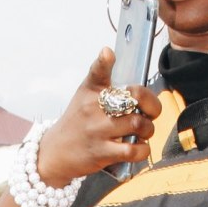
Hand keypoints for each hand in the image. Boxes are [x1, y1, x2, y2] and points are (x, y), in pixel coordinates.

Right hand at [37, 50, 163, 187]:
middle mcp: (94, 108)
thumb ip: (104, 81)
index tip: (107, 53)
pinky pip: (131, 150)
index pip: (97, 71)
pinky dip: (143, 150)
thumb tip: (121, 65)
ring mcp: (98, 131)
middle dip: (152, 107)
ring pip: (137, 124)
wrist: (55, 152)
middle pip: (134, 99)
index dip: (104, 61)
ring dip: (148, 130)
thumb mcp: (84, 95)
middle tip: (149, 114)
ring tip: (143, 132)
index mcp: (91, 91)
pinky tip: (139, 147)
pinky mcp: (101, 152)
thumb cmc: (77, 122)